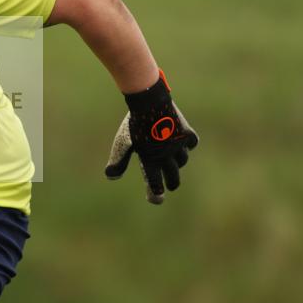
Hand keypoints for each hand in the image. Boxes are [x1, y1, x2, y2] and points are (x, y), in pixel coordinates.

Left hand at [105, 74, 198, 203]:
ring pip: (182, 160)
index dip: (155, 193)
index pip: (155, 184)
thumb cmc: (134, 124)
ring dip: (178, 162)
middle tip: (171, 186)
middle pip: (173, 176)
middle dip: (172, 183)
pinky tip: (184, 144)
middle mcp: (167, 156)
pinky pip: (191, 143)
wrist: (150, 102)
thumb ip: (118, 161)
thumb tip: (110, 177)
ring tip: (174, 162)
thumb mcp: (123, 143)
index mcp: (151, 160)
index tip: (156, 199)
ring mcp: (179, 145)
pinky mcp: (187, 133)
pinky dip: (188, 145)